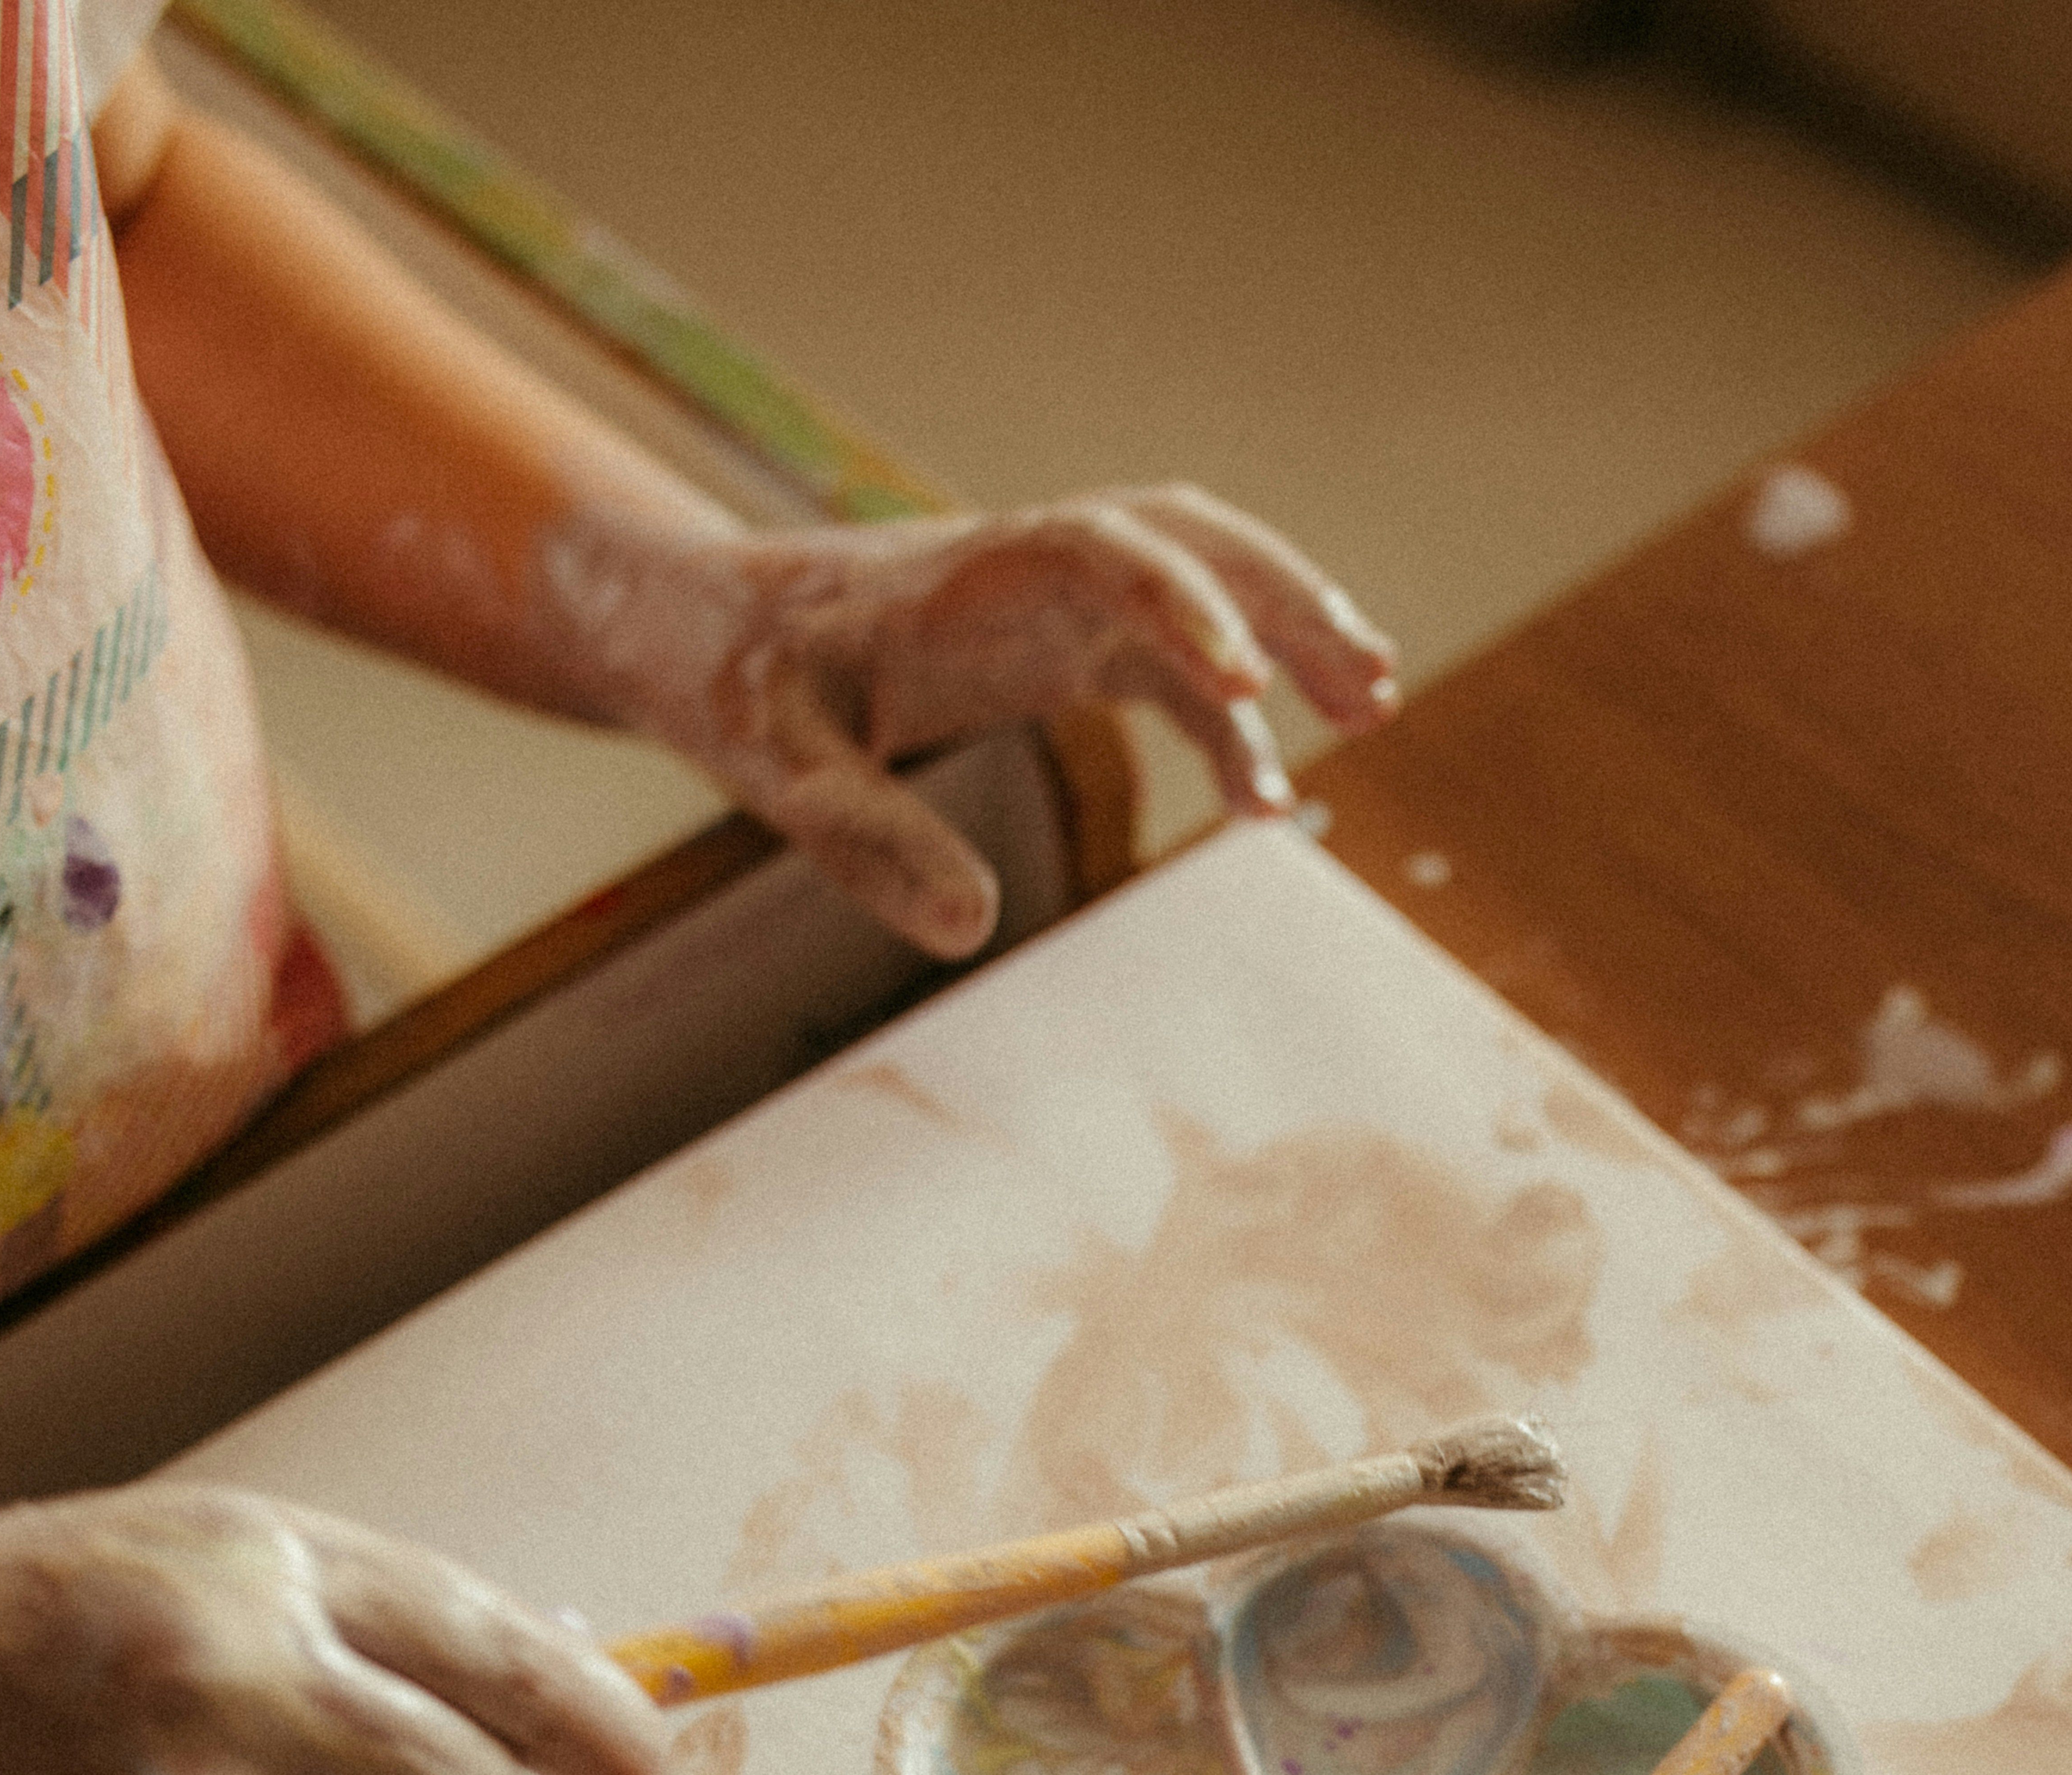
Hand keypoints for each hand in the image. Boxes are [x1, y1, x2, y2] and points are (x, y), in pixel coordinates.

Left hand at [542, 483, 1400, 958]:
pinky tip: (1262, 803)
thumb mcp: (776, 768)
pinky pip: (1167, 668)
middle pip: (1190, 546)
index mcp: (970, 579)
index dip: (1183, 604)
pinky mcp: (1057, 647)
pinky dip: (1227, 721)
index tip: (1245, 679)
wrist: (700, 628)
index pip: (1106, 554)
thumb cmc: (728, 681)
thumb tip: (967, 931)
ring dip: (1287, 637)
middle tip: (1370, 680)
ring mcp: (1052, 605)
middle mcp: (1030, 571)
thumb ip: (864, 841)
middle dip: (1286, 601)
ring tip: (1371, 703)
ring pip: (1200, 592)